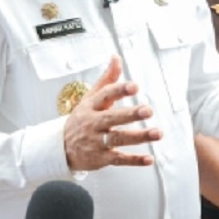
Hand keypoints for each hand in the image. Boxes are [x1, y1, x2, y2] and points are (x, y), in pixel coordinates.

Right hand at [63, 57, 160, 171]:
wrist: (61, 148)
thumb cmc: (81, 119)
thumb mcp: (91, 98)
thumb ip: (107, 79)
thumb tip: (116, 58)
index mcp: (91, 106)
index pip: (105, 96)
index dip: (119, 90)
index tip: (135, 86)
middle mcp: (93, 124)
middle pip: (112, 118)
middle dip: (130, 115)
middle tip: (148, 110)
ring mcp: (97, 142)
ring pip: (118, 139)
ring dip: (139, 137)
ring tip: (157, 133)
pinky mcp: (101, 158)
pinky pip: (118, 159)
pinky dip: (134, 160)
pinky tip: (149, 159)